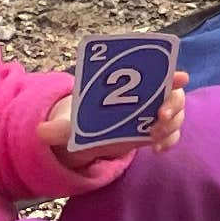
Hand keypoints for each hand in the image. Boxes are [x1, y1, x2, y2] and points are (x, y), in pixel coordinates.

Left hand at [40, 67, 186, 170]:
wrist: (88, 135)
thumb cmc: (83, 119)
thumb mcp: (70, 124)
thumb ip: (59, 128)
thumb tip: (40, 131)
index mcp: (131, 82)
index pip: (156, 70)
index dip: (170, 72)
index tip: (179, 77)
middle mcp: (147, 94)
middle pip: (173, 92)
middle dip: (174, 102)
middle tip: (161, 116)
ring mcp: (154, 112)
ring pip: (176, 113)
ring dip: (172, 124)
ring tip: (154, 137)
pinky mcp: (156, 131)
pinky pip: (172, 133)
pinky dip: (169, 140)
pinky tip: (157, 149)